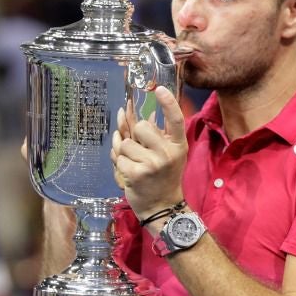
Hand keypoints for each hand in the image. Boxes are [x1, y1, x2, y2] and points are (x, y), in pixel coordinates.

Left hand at [110, 86, 186, 219]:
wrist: (162, 206)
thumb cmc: (164, 176)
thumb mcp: (168, 154)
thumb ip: (156, 134)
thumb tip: (138, 112)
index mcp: (178, 145)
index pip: (176, 119)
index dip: (168, 103)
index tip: (159, 89)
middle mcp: (168, 153)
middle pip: (141, 126)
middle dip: (135, 135)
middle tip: (141, 150)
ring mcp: (152, 164)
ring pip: (125, 143)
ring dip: (125, 153)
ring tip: (136, 164)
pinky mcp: (137, 174)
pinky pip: (118, 158)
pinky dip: (120, 166)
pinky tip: (131, 174)